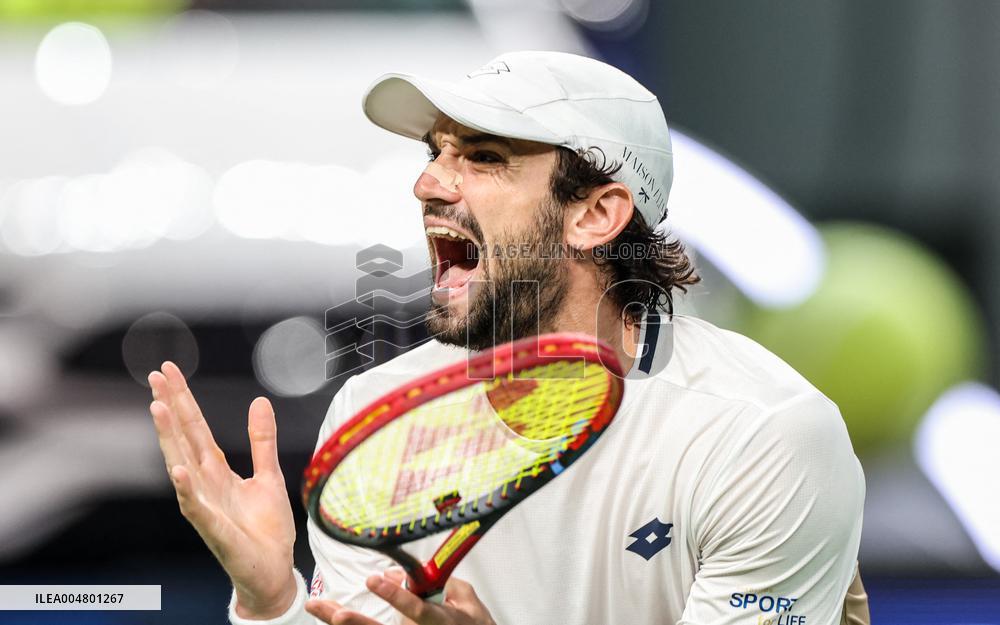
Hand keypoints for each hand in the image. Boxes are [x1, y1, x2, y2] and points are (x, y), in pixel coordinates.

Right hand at [148, 361, 297, 618]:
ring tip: (158, 409)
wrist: (272, 572)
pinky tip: (178, 470)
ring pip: (183, 466)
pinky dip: (187, 490)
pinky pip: (197, 508)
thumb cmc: (265, 529)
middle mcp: (204, 484)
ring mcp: (206, 506)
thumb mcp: (269, 476)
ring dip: (169, 439)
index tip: (168, 371)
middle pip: (184, 439)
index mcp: (217, 471)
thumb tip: (258, 401)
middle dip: (170, 408)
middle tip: (155, 376)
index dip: (184, 400)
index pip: (196, 428)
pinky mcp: (215, 530)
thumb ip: (262, 441)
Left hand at [305, 571, 495, 624]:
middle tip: (336, 611)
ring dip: (344, 624)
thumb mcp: (466, 598)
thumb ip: (437, 582)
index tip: (375, 579)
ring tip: (319, 608)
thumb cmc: (473, 623)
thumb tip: (398, 573)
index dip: (395, 596)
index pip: (417, 610)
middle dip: (357, 623)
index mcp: (442, 622)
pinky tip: (329, 614)